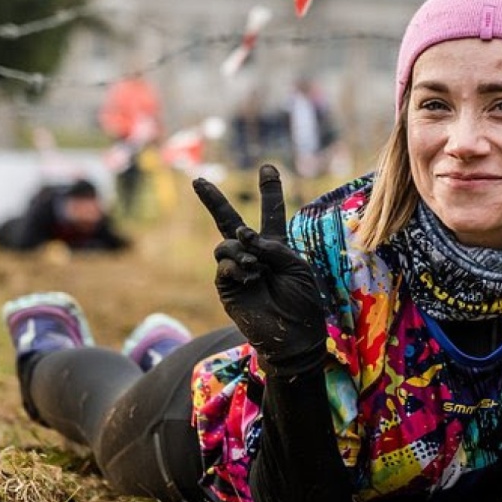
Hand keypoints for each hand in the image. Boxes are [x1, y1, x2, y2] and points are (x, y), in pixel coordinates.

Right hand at [193, 165, 326, 376]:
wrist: (293, 334)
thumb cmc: (302, 300)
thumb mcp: (296, 265)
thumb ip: (272, 245)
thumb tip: (242, 236)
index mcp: (275, 246)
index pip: (270, 213)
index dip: (269, 191)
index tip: (267, 167)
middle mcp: (253, 253)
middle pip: (229, 221)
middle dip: (213, 201)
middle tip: (198, 180)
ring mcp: (237, 269)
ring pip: (225, 244)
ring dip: (241, 250)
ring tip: (257, 267)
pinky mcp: (226, 285)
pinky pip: (223, 265)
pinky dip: (237, 266)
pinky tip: (251, 276)